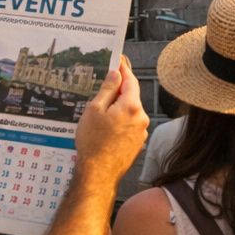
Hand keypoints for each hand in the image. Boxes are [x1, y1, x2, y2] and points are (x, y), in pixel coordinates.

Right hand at [75, 56, 149, 177]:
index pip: (131, 80)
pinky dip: (120, 122)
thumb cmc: (93, 142)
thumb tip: (116, 74)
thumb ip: (108, 89)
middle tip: (103, 89)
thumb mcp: (95, 110)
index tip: (119, 60)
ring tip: (100, 116)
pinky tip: (106, 130)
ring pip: (130, 112)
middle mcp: (141, 118)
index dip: (124, 69)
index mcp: (132, 106)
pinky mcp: (137, 143)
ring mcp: (141, 132)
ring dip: (118, 109)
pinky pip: (129, 125)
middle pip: (131, 96)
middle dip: (118, 92)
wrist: (98, 174)